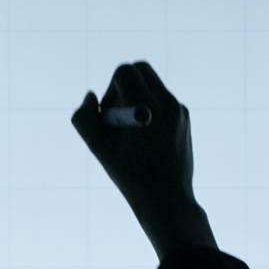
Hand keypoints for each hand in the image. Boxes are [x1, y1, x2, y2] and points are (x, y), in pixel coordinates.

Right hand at [72, 61, 207, 250]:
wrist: (168, 200)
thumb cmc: (130, 177)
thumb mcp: (98, 149)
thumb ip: (84, 119)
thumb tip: (91, 97)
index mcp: (146, 106)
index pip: (124, 72)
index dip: (111, 91)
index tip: (111, 116)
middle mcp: (167, 102)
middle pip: (140, 68)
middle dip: (124, 86)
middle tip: (119, 116)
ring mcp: (179, 109)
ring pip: (152, 83)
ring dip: (136, 97)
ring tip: (131, 130)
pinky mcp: (184, 118)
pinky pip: (162, 99)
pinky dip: (149, 108)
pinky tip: (145, 138)